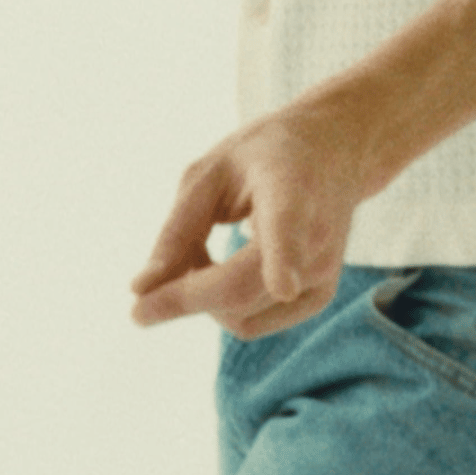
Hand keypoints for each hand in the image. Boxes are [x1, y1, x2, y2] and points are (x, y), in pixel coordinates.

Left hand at [130, 94, 367, 338]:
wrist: (334, 151)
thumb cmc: (264, 157)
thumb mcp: (211, 171)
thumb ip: (178, 229)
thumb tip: (141, 291)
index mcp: (289, 188)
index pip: (289, 226)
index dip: (284, 258)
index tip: (283, 286)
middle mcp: (316, 234)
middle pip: (240, 287)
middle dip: (183, 299)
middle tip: (141, 297)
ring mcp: (323, 272)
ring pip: (239, 317)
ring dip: (201, 300)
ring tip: (198, 255)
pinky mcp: (320, 297)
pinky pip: (251, 323)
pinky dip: (222, 308)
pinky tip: (221, 270)